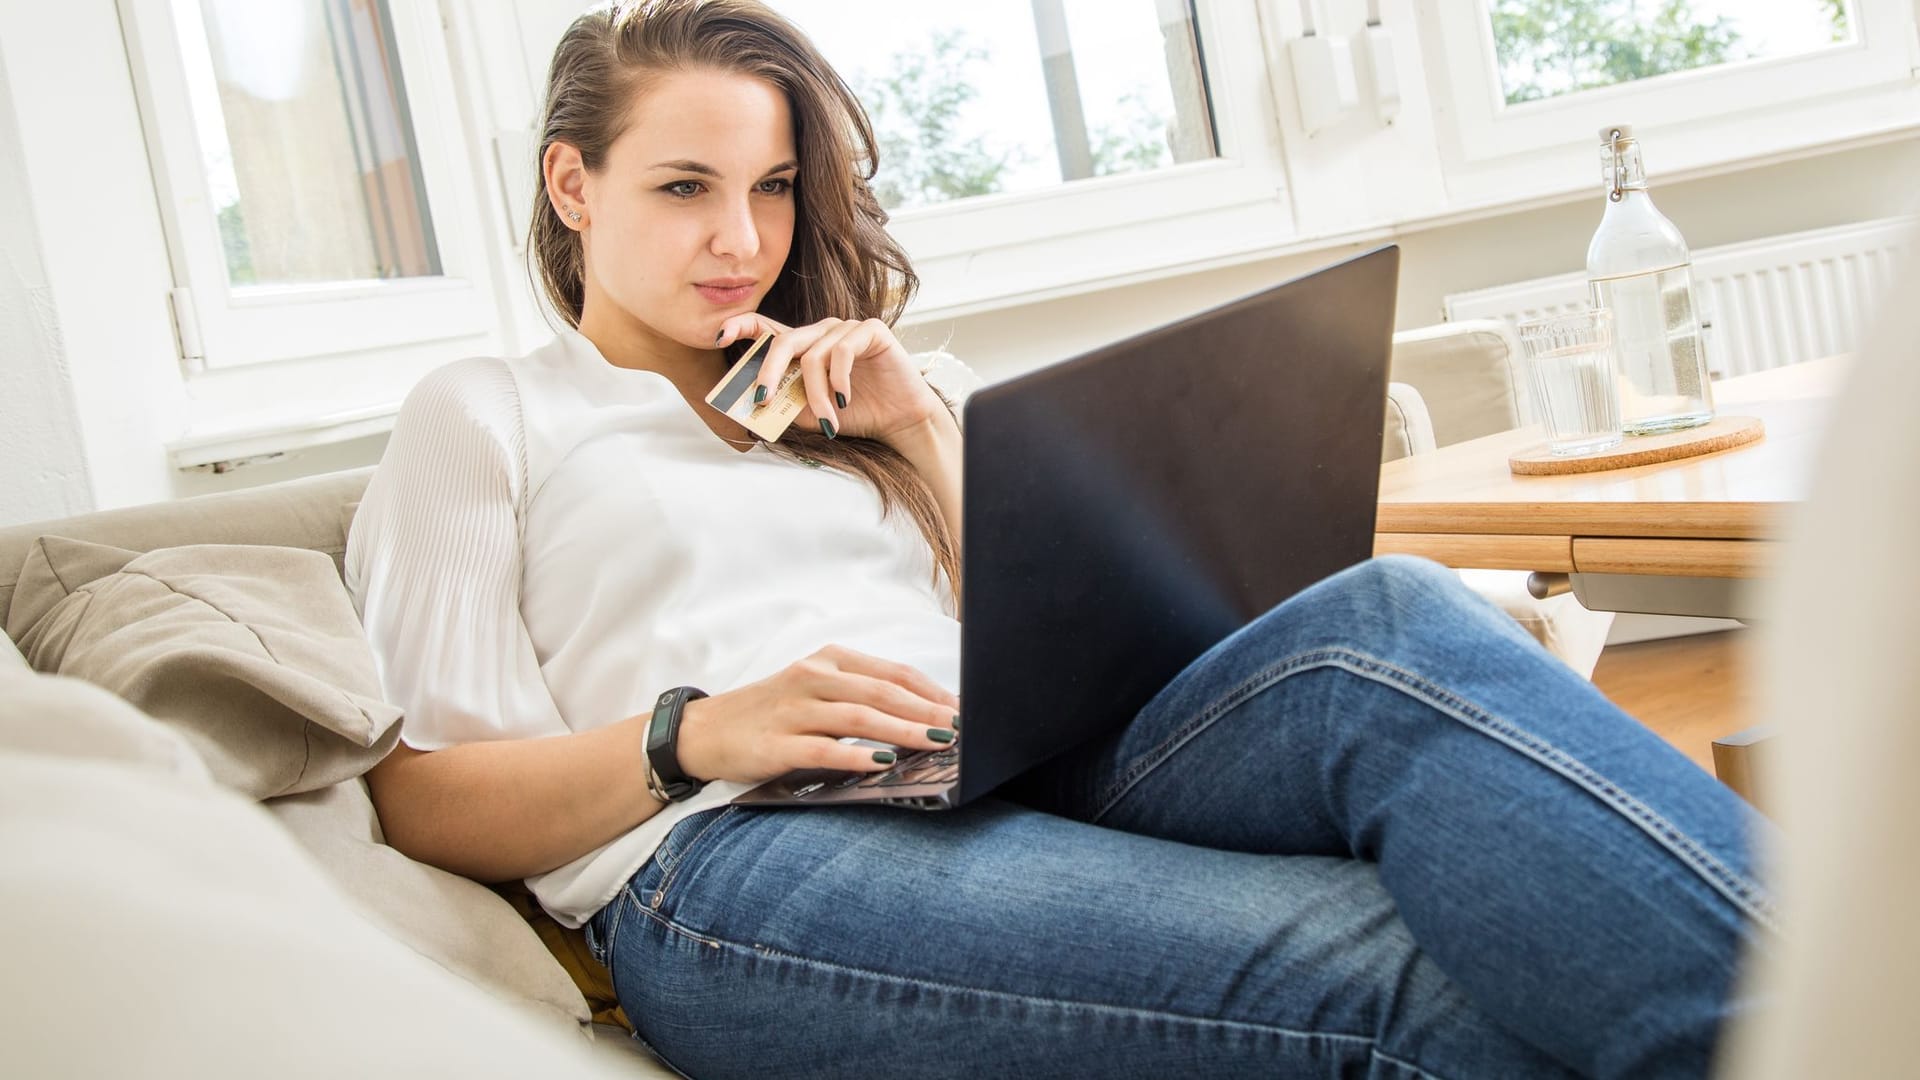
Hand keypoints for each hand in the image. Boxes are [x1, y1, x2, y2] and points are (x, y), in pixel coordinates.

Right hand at [671, 645, 959, 784]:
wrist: (703, 732)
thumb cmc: (771, 714)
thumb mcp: (816, 693)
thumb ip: (860, 697)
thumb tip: (923, 717)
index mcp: (828, 660)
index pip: (893, 673)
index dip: (933, 691)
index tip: (965, 710)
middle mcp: (813, 678)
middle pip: (882, 692)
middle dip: (927, 711)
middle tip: (963, 729)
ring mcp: (793, 710)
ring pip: (857, 717)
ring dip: (902, 730)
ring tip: (936, 742)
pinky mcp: (775, 744)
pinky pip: (821, 749)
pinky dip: (854, 755)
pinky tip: (881, 762)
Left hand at [716, 314, 948, 445]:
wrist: (900, 421)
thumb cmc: (855, 414)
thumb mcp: (810, 413)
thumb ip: (784, 404)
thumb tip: (749, 407)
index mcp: (804, 346)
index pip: (766, 327)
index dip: (741, 325)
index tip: (719, 336)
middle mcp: (821, 331)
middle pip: (783, 342)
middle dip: (769, 372)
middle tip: (762, 400)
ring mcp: (846, 328)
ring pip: (814, 356)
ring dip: (816, 394)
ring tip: (827, 421)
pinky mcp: (870, 330)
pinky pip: (842, 351)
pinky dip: (839, 380)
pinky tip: (845, 401)